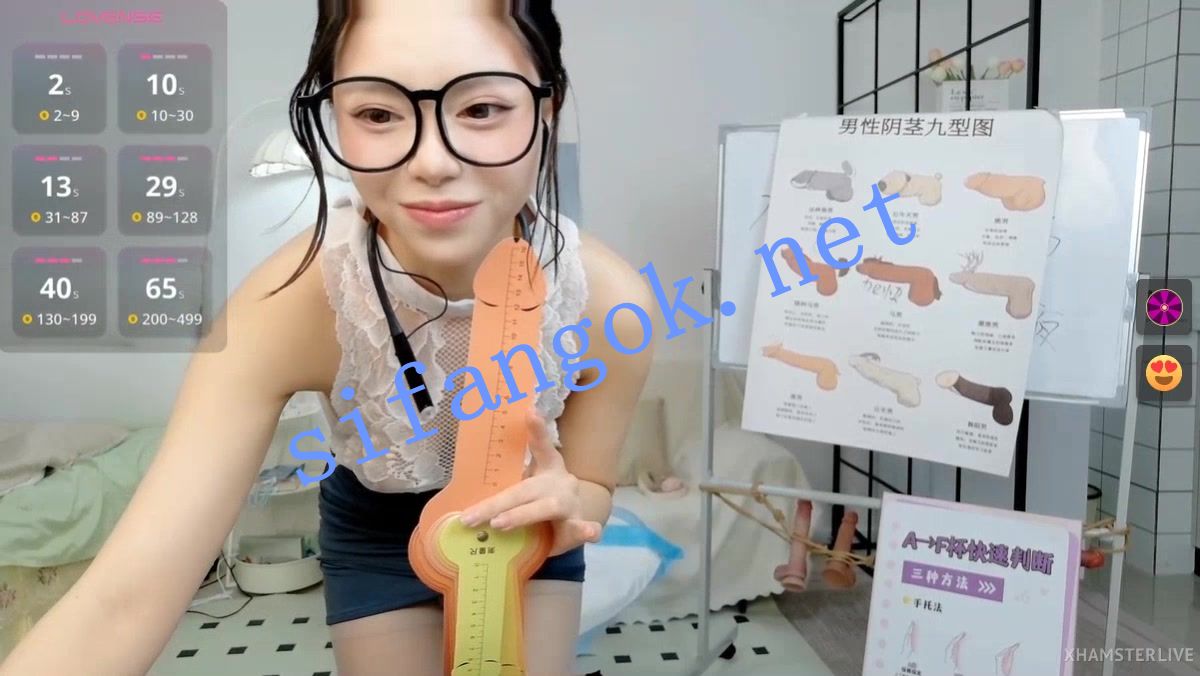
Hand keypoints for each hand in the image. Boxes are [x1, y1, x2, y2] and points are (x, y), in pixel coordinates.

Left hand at [459, 411, 602, 556]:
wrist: (574, 525)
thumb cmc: (542, 501)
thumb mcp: (527, 486)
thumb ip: (506, 483)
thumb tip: (466, 489)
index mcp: (548, 467)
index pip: (540, 447)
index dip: (536, 430)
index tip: (530, 411)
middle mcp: (559, 482)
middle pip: (527, 488)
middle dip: (498, 502)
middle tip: (471, 515)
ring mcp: (570, 504)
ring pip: (546, 507)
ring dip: (521, 515)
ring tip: (499, 523)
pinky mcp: (577, 527)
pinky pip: (581, 528)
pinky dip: (585, 530)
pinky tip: (589, 533)